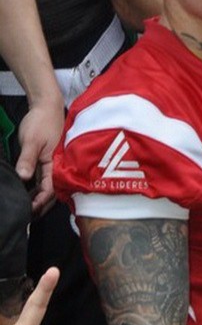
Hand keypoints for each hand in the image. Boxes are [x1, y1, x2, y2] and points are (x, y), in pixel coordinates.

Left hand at [16, 91, 62, 211]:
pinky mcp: (46, 162)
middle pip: (50, 194)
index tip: (27, 210)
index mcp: (55, 166)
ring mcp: (51, 166)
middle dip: (40, 207)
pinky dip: (36, 190)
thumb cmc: (42, 122)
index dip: (38, 202)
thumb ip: (28, 159)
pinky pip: (43, 180)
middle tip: (27, 217)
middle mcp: (55, 169)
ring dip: (38, 200)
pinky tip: (28, 194)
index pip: (48, 190)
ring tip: (27, 210)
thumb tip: (23, 177)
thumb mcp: (32, 140)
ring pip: (47, 189)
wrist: (47, 106)